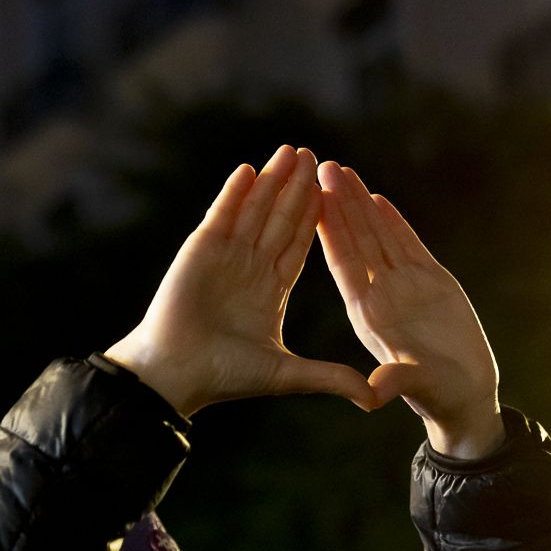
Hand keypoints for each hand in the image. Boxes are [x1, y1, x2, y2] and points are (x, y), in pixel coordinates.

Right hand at [105, 146, 376, 416]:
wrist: (177, 374)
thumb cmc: (224, 376)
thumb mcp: (287, 375)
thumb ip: (330, 377)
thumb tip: (373, 399)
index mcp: (272, 290)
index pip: (301, 245)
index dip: (318, 219)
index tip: (337, 194)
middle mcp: (251, 267)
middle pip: (281, 219)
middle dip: (298, 189)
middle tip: (317, 157)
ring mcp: (225, 255)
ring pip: (255, 210)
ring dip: (271, 181)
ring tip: (290, 151)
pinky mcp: (200, 250)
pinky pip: (222, 215)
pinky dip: (235, 193)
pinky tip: (250, 169)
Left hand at [316, 161, 504, 458]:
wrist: (464, 395)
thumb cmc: (439, 395)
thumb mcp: (416, 386)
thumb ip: (394, 381)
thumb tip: (372, 396)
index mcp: (367, 315)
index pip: (344, 263)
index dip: (330, 230)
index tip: (313, 198)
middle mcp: (380, 295)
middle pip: (356, 240)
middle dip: (339, 204)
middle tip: (322, 167)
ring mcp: (404, 286)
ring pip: (378, 236)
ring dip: (360, 204)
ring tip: (342, 170)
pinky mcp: (431, 281)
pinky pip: (407, 245)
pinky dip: (393, 221)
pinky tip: (377, 197)